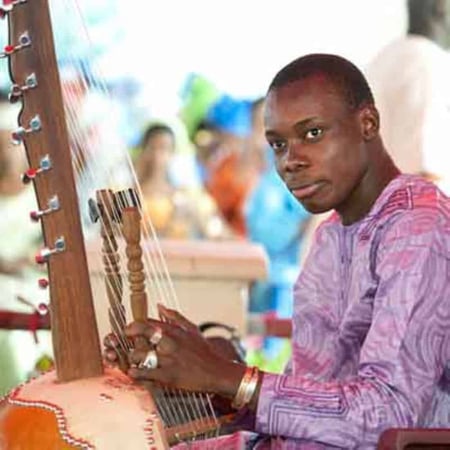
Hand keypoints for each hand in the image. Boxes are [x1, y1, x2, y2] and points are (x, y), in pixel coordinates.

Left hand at [126, 304, 244, 397]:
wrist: (217, 372)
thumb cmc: (203, 351)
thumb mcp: (192, 329)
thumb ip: (174, 316)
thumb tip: (159, 305)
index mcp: (174, 330)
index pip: (147, 321)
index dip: (133, 325)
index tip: (129, 331)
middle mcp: (169, 341)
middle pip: (141, 332)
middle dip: (128, 336)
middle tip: (124, 342)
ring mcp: (168, 359)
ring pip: (138, 354)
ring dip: (131, 358)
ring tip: (132, 361)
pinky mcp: (168, 376)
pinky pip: (144, 373)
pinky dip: (135, 373)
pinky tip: (134, 373)